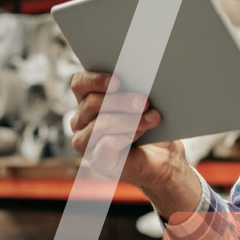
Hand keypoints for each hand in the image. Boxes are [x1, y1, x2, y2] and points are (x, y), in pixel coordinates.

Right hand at [69, 71, 187, 188]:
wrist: (159, 157)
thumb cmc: (148, 123)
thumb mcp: (141, 102)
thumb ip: (134, 89)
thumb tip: (139, 79)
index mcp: (86, 99)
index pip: (80, 84)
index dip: (96, 79)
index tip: (118, 81)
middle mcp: (80, 120)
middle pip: (92, 103)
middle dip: (121, 101)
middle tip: (144, 101)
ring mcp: (84, 141)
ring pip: (101, 124)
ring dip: (129, 119)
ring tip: (151, 118)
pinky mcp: (96, 159)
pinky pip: (107, 144)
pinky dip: (127, 136)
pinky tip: (142, 131)